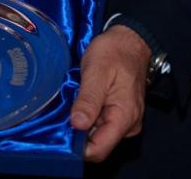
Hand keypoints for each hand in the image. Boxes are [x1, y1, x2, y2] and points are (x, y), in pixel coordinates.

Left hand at [70, 26, 151, 161]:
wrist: (130, 40)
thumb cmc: (115, 52)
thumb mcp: (97, 71)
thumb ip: (88, 100)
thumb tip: (77, 125)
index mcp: (124, 117)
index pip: (99, 149)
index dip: (78, 148)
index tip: (60, 133)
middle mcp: (128, 125)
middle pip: (97, 144)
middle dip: (77, 134)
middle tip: (62, 113)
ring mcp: (124, 121)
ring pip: (97, 135)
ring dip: (81, 124)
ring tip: (71, 104)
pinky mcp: (119, 115)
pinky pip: (100, 125)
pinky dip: (87, 117)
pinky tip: (79, 103)